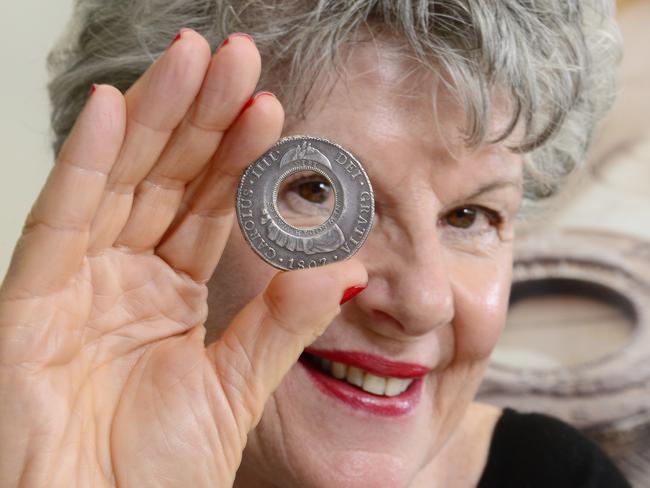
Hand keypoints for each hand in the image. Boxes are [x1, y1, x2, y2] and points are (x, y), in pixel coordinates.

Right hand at [0, 30, 365, 486]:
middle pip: (167, 181)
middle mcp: (125, 277)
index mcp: (173, 294)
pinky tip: (116, 110)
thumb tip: (340, 267)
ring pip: (120, 183)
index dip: (237, 157)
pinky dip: (85, 163)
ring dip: (155, 118)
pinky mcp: (28, 302)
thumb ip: (281, 325)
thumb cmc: (156, 474)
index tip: (270, 108)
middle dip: (200, 116)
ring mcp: (76, 283)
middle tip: (234, 57)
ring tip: (191, 61)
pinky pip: (59, 219)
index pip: (210, 208)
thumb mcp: (234, 389)